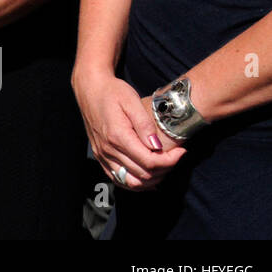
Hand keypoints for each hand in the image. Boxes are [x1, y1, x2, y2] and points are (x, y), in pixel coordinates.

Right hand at [73, 70, 185, 191]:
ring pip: (131, 182)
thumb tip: (157, 147)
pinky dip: (136, 182)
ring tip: (163, 166)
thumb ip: (145, 125)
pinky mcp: (99, 156)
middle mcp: (108, 150)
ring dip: (152, 180)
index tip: (181, 151)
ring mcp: (102, 155)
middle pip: (143, 175)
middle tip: (176, 157)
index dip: (170, 161)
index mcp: (117, 136)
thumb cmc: (112, 92)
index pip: (149, 162)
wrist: (89, 89)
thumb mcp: (131, 101)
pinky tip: (147, 176)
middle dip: (165, 169)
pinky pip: (118, 179)